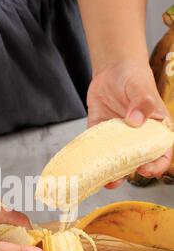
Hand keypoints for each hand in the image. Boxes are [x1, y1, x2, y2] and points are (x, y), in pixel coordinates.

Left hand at [86, 60, 172, 187]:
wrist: (112, 70)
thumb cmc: (134, 78)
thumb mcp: (141, 88)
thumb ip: (143, 103)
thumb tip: (137, 121)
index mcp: (155, 131)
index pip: (162, 154)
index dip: (156, 166)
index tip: (145, 168)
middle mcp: (138, 140)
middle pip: (137, 163)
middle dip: (128, 175)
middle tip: (118, 178)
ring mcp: (119, 140)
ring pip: (116, 163)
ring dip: (110, 174)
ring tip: (104, 180)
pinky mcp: (101, 136)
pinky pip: (97, 151)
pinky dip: (93, 160)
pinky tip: (87, 165)